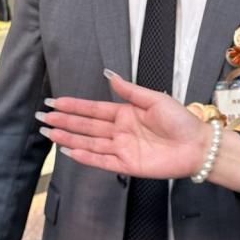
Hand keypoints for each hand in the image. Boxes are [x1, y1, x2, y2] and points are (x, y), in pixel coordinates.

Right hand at [39, 71, 212, 178]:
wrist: (197, 145)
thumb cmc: (181, 121)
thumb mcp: (155, 99)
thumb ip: (129, 90)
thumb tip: (109, 74)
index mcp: (125, 113)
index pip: (93, 110)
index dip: (74, 106)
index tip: (55, 102)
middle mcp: (120, 131)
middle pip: (86, 126)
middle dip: (64, 122)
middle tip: (43, 118)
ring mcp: (122, 149)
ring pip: (89, 143)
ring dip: (69, 139)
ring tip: (49, 133)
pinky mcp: (128, 165)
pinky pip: (102, 161)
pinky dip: (86, 157)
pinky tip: (70, 152)